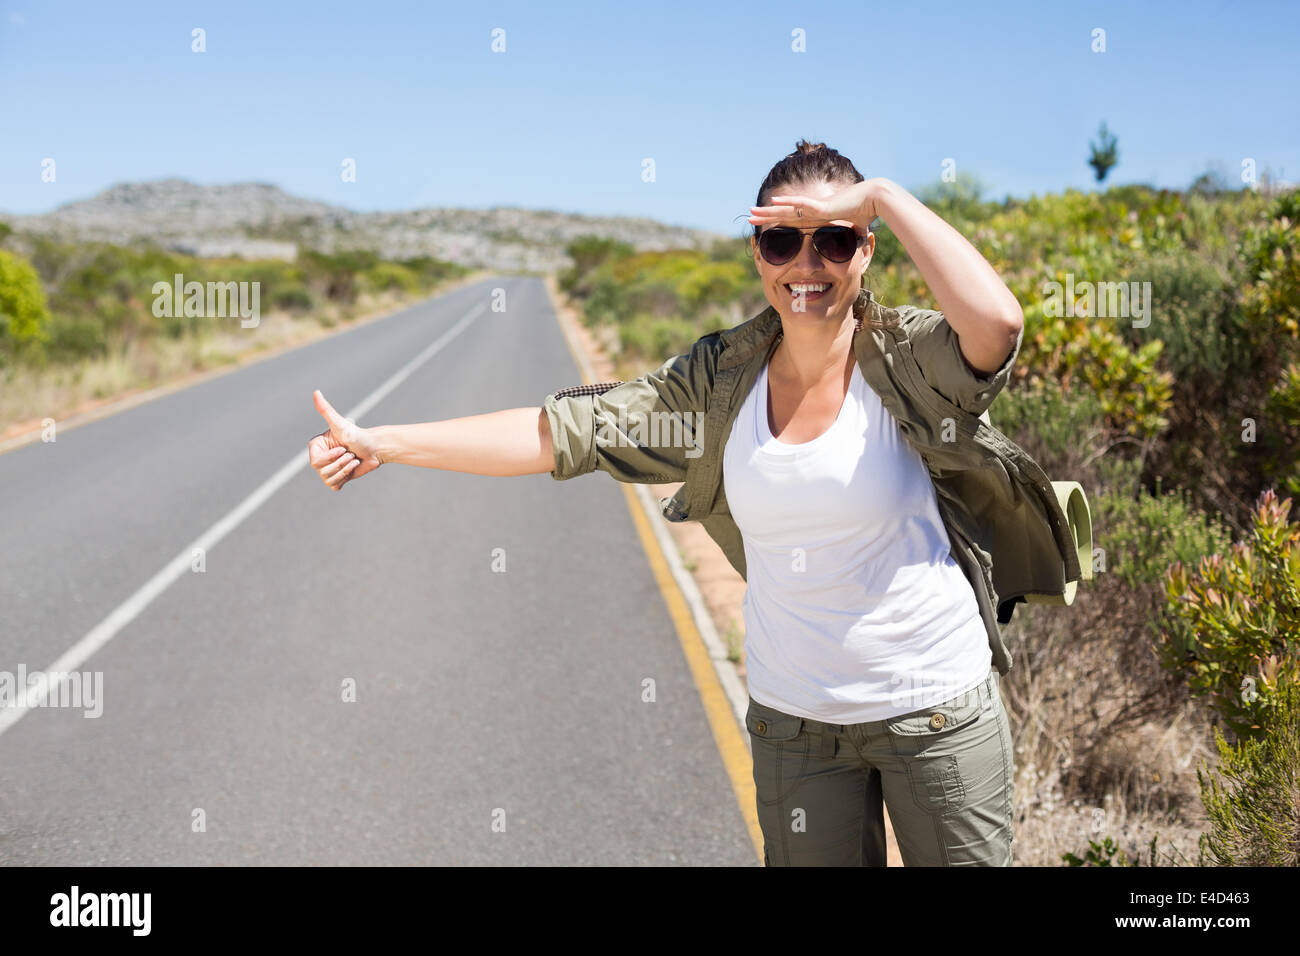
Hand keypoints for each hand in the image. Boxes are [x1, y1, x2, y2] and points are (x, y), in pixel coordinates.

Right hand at [308, 390, 381, 490]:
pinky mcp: (337, 479)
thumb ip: (326, 410)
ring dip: (345, 470)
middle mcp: (319, 458)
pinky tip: (352, 468)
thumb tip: (316, 392)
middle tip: (350, 454)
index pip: (316, 462)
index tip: (343, 448)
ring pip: (329, 479)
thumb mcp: (341, 424)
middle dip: (341, 463)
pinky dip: (345, 478)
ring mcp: (327, 469)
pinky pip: (335, 485)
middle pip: (323, 471)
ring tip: (353, 459)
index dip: (331, 457)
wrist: (375, 448)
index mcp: (316, 447)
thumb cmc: (358, 435)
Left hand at [749, 178, 886, 231]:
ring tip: (751, 211)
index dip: (777, 222)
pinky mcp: (822, 207)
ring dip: (769, 211)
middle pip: (783, 214)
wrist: (875, 199)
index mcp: (816, 217)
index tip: (763, 225)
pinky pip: (800, 205)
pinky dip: (786, 204)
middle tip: (748, 216)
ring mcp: (816, 207)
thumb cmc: (866, 213)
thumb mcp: (850, 232)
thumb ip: (845, 239)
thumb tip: (850, 249)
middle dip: (765, 216)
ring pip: (786, 208)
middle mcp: (813, 211)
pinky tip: (773, 203)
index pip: (791, 220)